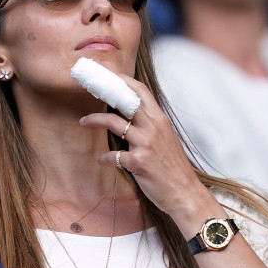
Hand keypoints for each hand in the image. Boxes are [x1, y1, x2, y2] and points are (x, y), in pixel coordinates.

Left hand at [79, 73, 211, 224]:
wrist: (184, 192)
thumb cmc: (173, 168)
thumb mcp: (166, 140)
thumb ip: (150, 126)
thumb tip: (131, 118)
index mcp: (160, 120)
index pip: (141, 91)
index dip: (124, 81)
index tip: (109, 75)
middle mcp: (154, 127)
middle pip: (125, 100)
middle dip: (105, 91)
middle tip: (89, 88)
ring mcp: (146, 144)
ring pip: (113, 122)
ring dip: (94, 120)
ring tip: (83, 121)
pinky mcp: (138, 162)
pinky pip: (113, 155)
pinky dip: (104, 157)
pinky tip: (101, 158)